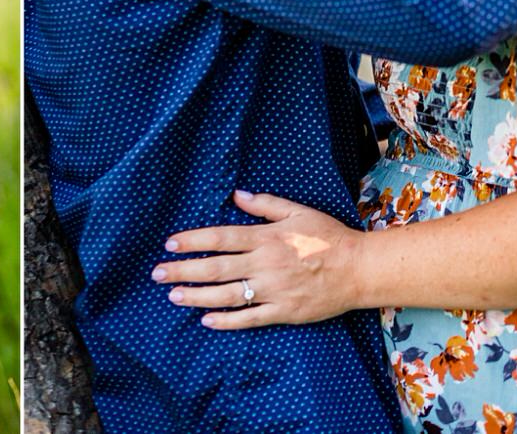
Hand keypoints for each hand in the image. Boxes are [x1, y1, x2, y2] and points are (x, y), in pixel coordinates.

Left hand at [152, 191, 364, 327]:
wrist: (358, 270)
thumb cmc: (328, 237)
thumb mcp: (297, 212)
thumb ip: (264, 205)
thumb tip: (236, 195)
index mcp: (266, 238)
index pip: (220, 238)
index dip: (193, 241)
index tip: (170, 243)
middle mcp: (265, 264)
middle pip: (216, 268)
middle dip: (183, 270)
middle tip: (157, 273)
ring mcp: (273, 290)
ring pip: (227, 295)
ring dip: (197, 296)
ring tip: (173, 296)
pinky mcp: (283, 312)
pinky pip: (249, 318)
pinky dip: (226, 320)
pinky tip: (206, 319)